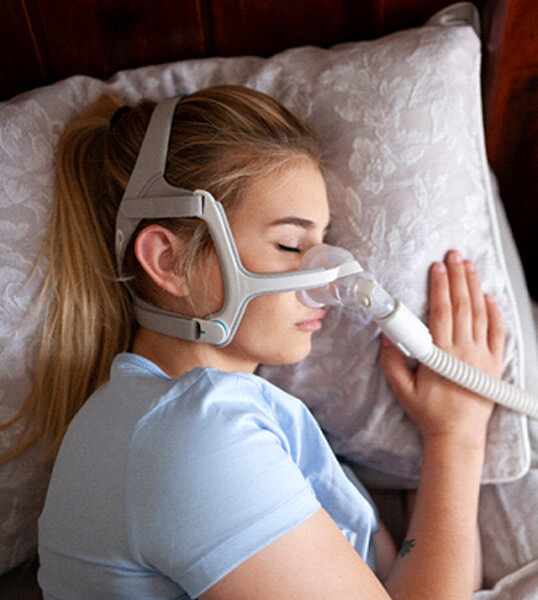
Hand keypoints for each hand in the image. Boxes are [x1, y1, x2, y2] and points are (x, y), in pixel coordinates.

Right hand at [379, 250, 504, 444]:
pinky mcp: (494, 363)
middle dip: (457, 277)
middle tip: (454, 255)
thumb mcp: (402, 389)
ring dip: (475, 287)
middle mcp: (465, 351)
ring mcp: (483, 356)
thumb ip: (391, 362)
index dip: (439, 287)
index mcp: (442, 355)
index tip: (436, 268)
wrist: (457, 436)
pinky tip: (489, 296)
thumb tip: (385, 336)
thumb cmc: (429, 413)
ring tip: (469, 266)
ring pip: (481, 313)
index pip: (442, 312)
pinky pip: (497, 332)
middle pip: (463, 305)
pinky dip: (495, 312)